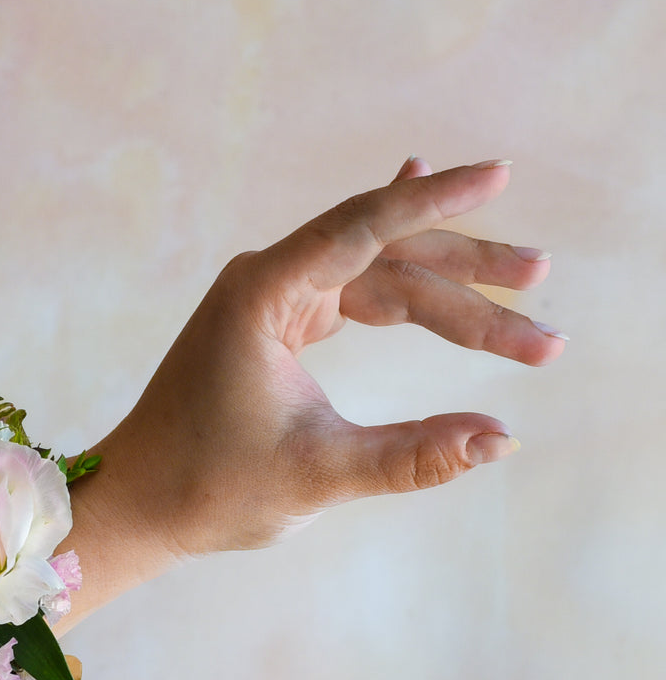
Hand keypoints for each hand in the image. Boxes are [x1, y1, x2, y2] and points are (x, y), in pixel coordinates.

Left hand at [92, 157, 565, 556]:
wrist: (140, 502)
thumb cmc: (207, 487)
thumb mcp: (319, 474)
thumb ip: (413, 457)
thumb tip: (502, 440)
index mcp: (262, 296)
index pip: (363, 229)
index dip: (438, 203)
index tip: (498, 177)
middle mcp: (264, 283)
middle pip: (383, 255)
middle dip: (465, 273)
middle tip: (539, 283)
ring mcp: (267, 301)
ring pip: (374, 279)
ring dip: (443, 296)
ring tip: (520, 318)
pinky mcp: (273, 326)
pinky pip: (348, 292)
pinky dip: (397, 290)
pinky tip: (427, 253)